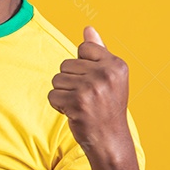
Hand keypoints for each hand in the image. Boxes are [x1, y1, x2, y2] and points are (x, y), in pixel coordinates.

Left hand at [48, 26, 130, 157]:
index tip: (96, 82)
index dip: (83, 66)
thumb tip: (88, 28)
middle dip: (71, 81)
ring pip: (57, 79)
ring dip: (64, 93)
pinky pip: (52, 95)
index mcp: (117, 64)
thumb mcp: (109, 77)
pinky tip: (75, 113)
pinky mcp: (77, 102)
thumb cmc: (107, 106)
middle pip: (66, 64)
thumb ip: (99, 52)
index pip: (83, 49)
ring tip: (81, 105)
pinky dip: (59, 105)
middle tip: (88, 98)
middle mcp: (106, 74)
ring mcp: (92, 88)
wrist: (110, 140)